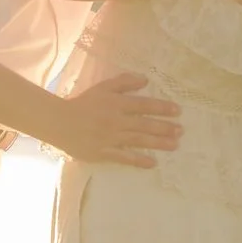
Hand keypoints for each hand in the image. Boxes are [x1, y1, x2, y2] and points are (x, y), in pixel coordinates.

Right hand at [56, 71, 179, 167]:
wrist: (59, 122)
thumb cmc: (83, 103)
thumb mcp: (103, 87)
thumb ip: (124, 82)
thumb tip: (146, 80)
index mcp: (116, 104)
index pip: (143, 105)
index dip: (161, 107)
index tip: (177, 111)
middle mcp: (116, 121)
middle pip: (144, 124)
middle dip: (165, 127)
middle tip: (181, 130)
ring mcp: (110, 138)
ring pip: (138, 140)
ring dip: (158, 143)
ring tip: (175, 145)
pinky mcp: (103, 153)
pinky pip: (124, 157)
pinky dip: (138, 160)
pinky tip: (153, 162)